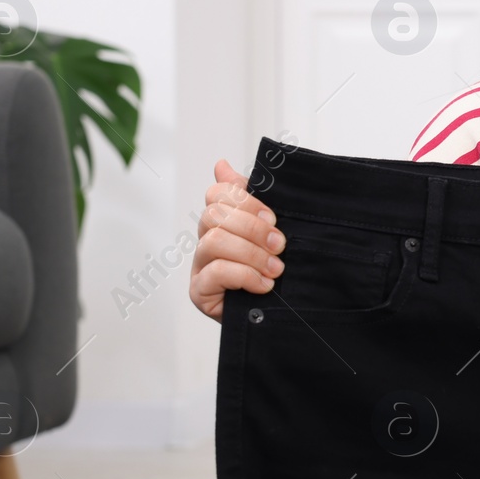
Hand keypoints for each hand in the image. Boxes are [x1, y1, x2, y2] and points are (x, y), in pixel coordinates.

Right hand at [188, 159, 285, 322]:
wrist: (274, 314)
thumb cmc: (270, 269)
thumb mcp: (269, 233)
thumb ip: (252, 199)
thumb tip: (221, 164)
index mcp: (222, 221)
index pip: (217, 193)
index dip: (244, 199)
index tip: (274, 218)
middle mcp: (206, 239)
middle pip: (213, 215)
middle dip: (252, 228)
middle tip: (280, 244)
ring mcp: (200, 265)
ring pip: (214, 241)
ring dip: (252, 254)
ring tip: (277, 269)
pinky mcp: (199, 291)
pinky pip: (216, 271)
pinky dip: (245, 275)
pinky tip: (264, 285)